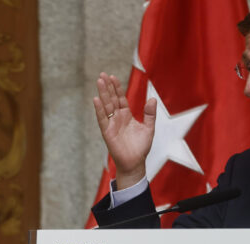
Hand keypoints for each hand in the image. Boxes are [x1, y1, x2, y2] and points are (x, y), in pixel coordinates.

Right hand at [93, 72, 156, 188]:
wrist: (135, 163)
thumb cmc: (141, 147)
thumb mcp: (149, 128)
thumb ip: (150, 114)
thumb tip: (153, 99)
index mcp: (127, 116)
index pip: (120, 98)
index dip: (117, 88)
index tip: (113, 77)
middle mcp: (117, 118)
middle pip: (111, 99)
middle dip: (107, 87)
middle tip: (102, 74)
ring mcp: (111, 124)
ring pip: (106, 106)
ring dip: (102, 94)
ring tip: (99, 81)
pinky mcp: (107, 132)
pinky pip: (102, 119)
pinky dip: (99, 109)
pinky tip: (96, 99)